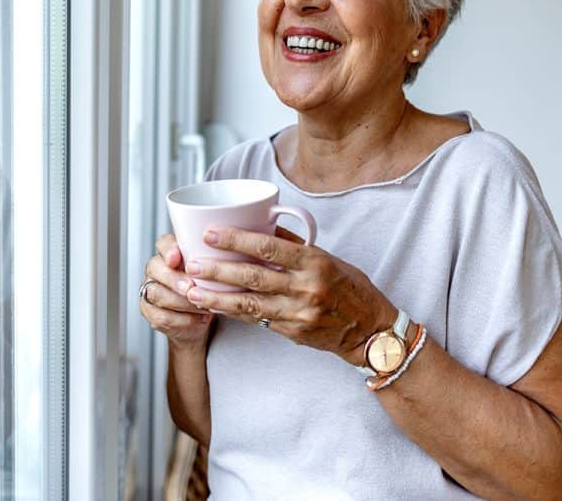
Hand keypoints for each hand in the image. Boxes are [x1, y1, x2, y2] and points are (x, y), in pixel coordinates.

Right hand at [140, 234, 214, 348]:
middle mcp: (156, 269)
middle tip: (190, 287)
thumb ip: (214, 260)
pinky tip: (198, 319)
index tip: (176, 257)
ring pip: (157, 293)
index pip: (163, 244)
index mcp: (170, 253)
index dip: (168, 249)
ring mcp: (150, 290)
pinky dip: (182, 320)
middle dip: (174, 278)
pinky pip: (161, 316)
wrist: (201, 319)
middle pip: (155, 268)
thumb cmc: (209, 289)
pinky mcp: (150, 312)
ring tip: (202, 306)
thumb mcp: (214, 272)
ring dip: (181, 302)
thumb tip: (228, 252)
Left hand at [182, 226, 396, 364]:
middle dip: (217, 269)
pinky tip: (213, 306)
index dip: (236, 240)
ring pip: (249, 304)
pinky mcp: (293, 333)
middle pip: (253, 276)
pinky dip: (233, 312)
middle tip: (190, 262)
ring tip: (191, 290)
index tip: (211, 233)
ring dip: (216, 297)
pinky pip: (257, 320)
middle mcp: (306, 288)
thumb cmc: (350, 288)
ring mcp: (298, 314)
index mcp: (315, 262)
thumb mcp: (328, 259)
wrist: (371, 332)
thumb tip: (263, 227)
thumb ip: (295, 246)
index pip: (269, 247)